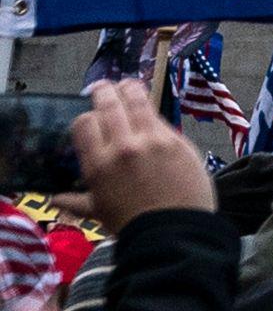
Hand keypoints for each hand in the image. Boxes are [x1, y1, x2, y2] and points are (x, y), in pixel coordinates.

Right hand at [73, 79, 214, 230]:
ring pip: (138, 101)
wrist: (173, 230)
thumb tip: (54, 199)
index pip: (85, 124)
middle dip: (104, 92)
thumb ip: (76, 201)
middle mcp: (123, 147)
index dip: (86, 118)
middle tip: (103, 87)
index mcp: (98, 166)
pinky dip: (151, 110)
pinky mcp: (177, 139)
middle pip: (109, 105)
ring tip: (126, 84)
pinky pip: (160, 117)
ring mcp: (152, 140)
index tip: (90, 117)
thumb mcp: (98, 213)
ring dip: (130, 89)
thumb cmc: (132, 223)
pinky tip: (149, 108)